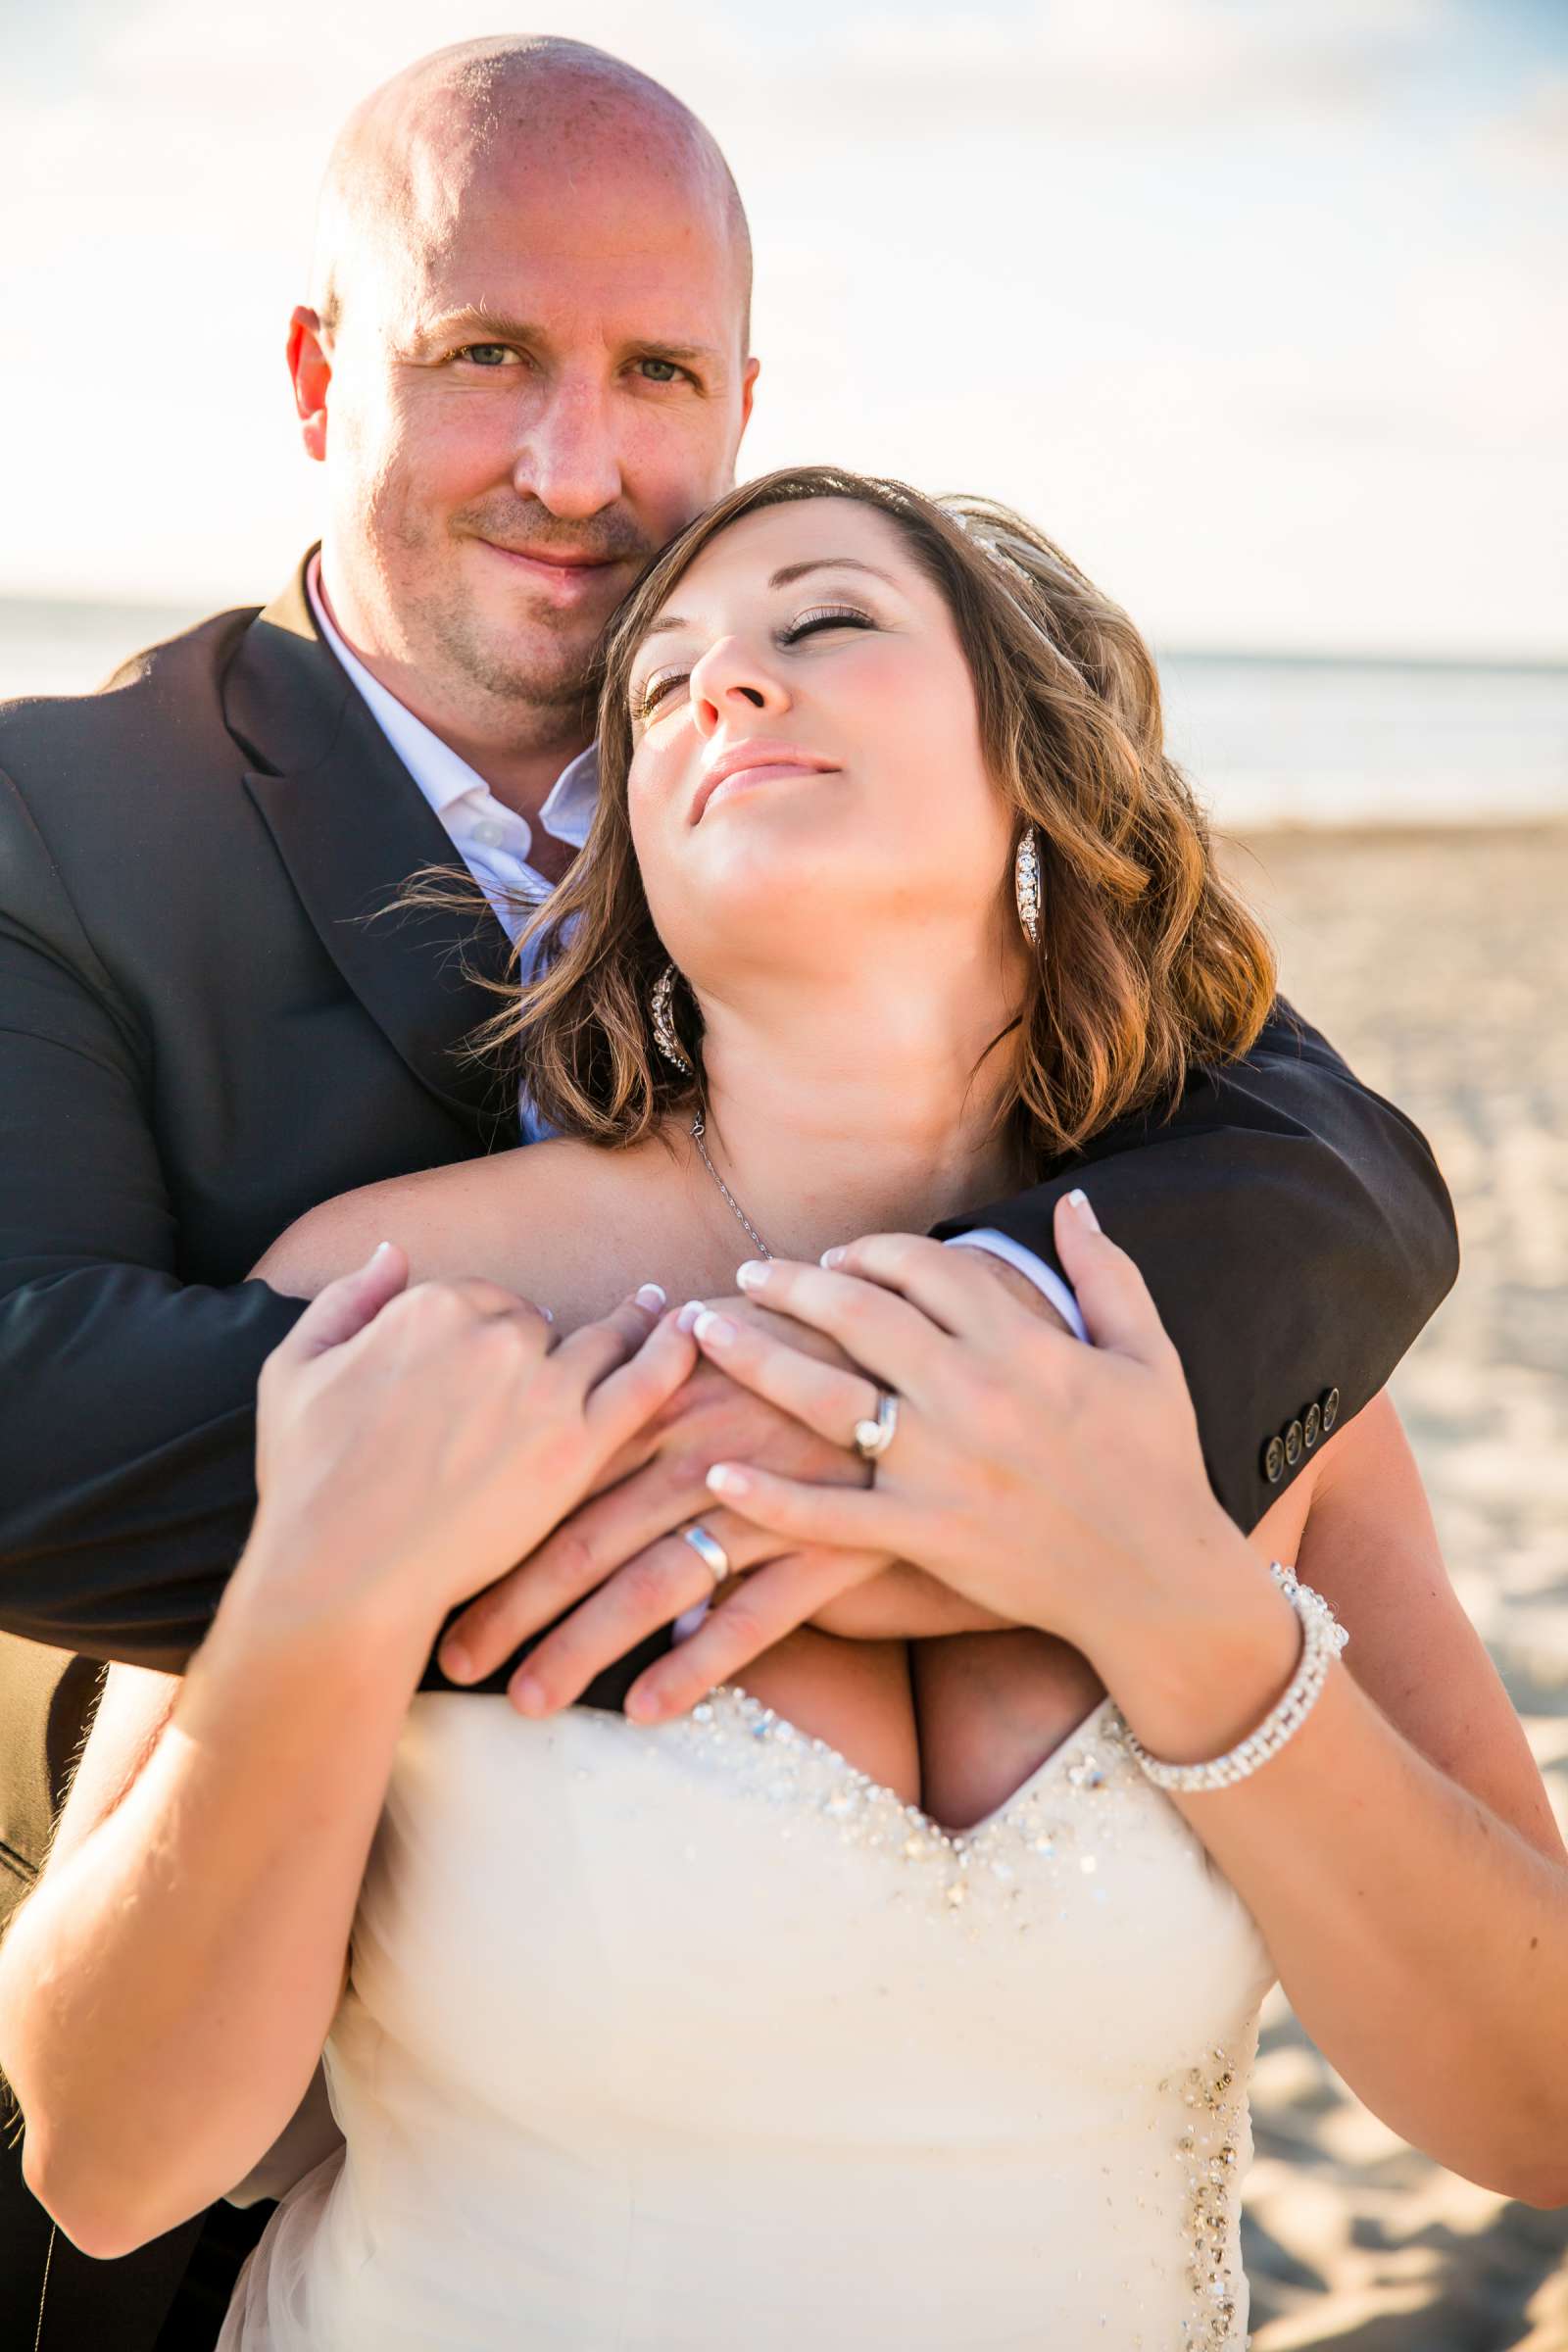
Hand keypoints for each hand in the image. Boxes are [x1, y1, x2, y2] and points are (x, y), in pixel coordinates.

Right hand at [242, 1246, 695, 1651]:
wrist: (343, 1572)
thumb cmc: (309, 1482)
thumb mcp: (294, 1369)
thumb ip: (347, 1299)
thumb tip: (391, 1254)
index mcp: (432, 1306)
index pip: (482, 1300)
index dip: (486, 1332)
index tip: (493, 1358)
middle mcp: (494, 1332)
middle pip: (540, 1323)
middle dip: (545, 1346)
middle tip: (560, 1368)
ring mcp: (544, 1387)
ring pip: (601, 1341)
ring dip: (632, 1324)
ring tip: (661, 1312)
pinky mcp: (579, 1445)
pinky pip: (645, 1382)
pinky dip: (674, 1351)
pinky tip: (694, 1332)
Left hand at [437, 1294, 896, 1714]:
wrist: (936, 1369)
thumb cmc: (813, 1361)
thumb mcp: (725, 1355)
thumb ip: (648, 1395)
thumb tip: (568, 1433)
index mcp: (664, 1403)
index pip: (557, 1478)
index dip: (494, 1535)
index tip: (435, 1580)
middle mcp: (701, 1450)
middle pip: (586, 1536)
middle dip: (511, 1605)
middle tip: (451, 1661)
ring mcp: (765, 1498)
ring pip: (653, 1581)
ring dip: (583, 1646)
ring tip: (527, 1702)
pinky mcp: (828, 1544)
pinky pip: (753, 1614)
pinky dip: (697, 1663)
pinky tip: (647, 1710)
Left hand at [684, 1199, 1241, 1671]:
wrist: (1162, 1581)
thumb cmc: (1160, 1464)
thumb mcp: (1148, 1354)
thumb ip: (1104, 1273)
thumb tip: (1073, 1201)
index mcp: (1025, 1346)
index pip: (927, 1269)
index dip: (872, 1252)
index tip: (836, 1256)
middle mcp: (975, 1395)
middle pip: (860, 1316)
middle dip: (793, 1285)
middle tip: (747, 1274)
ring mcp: (943, 1468)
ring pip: (827, 1398)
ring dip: (755, 1358)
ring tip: (703, 1332)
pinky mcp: (926, 1536)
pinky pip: (830, 1515)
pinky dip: (770, 1498)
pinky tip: (720, 1473)